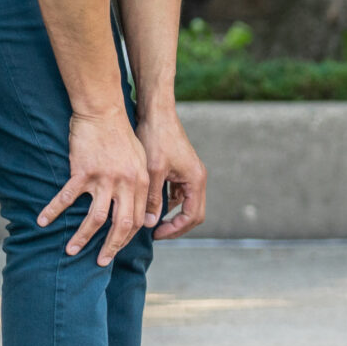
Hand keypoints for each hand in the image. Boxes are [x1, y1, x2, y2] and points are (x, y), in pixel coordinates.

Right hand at [37, 108, 148, 264]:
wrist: (103, 110)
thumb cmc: (122, 135)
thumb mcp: (141, 161)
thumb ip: (142, 187)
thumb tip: (144, 217)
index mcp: (141, 182)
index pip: (137, 219)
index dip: (126, 237)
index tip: (116, 247)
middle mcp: (125, 184)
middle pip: (120, 225)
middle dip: (110, 247)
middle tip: (100, 262)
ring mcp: (104, 179)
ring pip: (94, 218)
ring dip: (82, 238)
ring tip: (71, 251)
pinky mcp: (83, 171)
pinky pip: (66, 198)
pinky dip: (53, 211)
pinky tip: (42, 222)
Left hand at [138, 109, 206, 239]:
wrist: (156, 111)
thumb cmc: (156, 137)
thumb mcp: (153, 171)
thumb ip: (154, 198)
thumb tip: (151, 223)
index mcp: (195, 179)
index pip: (192, 216)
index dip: (175, 229)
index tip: (156, 234)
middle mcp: (197, 177)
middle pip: (193, 212)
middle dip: (176, 225)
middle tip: (156, 233)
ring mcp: (189, 172)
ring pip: (184, 202)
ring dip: (170, 213)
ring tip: (149, 220)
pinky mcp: (180, 168)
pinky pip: (177, 192)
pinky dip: (166, 201)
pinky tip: (150, 202)